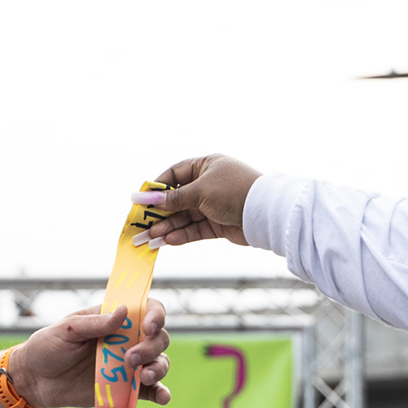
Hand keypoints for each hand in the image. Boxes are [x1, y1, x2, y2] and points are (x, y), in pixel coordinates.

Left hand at [12, 301, 170, 407]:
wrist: (34, 381)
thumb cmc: (47, 347)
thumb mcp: (66, 330)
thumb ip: (94, 323)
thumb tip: (124, 311)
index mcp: (112, 319)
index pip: (146, 309)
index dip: (155, 314)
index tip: (148, 326)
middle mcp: (125, 340)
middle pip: (157, 338)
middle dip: (152, 347)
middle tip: (130, 358)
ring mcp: (127, 366)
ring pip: (159, 362)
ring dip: (159, 368)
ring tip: (144, 377)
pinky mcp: (124, 389)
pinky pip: (150, 391)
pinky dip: (161, 393)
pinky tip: (162, 397)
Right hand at [130, 155, 262, 248]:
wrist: (267, 213)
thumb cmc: (235, 191)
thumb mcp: (200, 191)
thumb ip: (171, 199)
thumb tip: (143, 197)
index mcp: (206, 166)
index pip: (174, 175)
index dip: (157, 188)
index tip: (140, 201)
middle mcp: (209, 184)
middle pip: (177, 199)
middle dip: (158, 214)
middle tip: (140, 227)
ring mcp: (214, 205)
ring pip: (184, 217)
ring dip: (167, 228)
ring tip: (149, 239)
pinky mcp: (218, 224)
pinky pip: (195, 229)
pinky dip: (181, 235)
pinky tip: (167, 241)